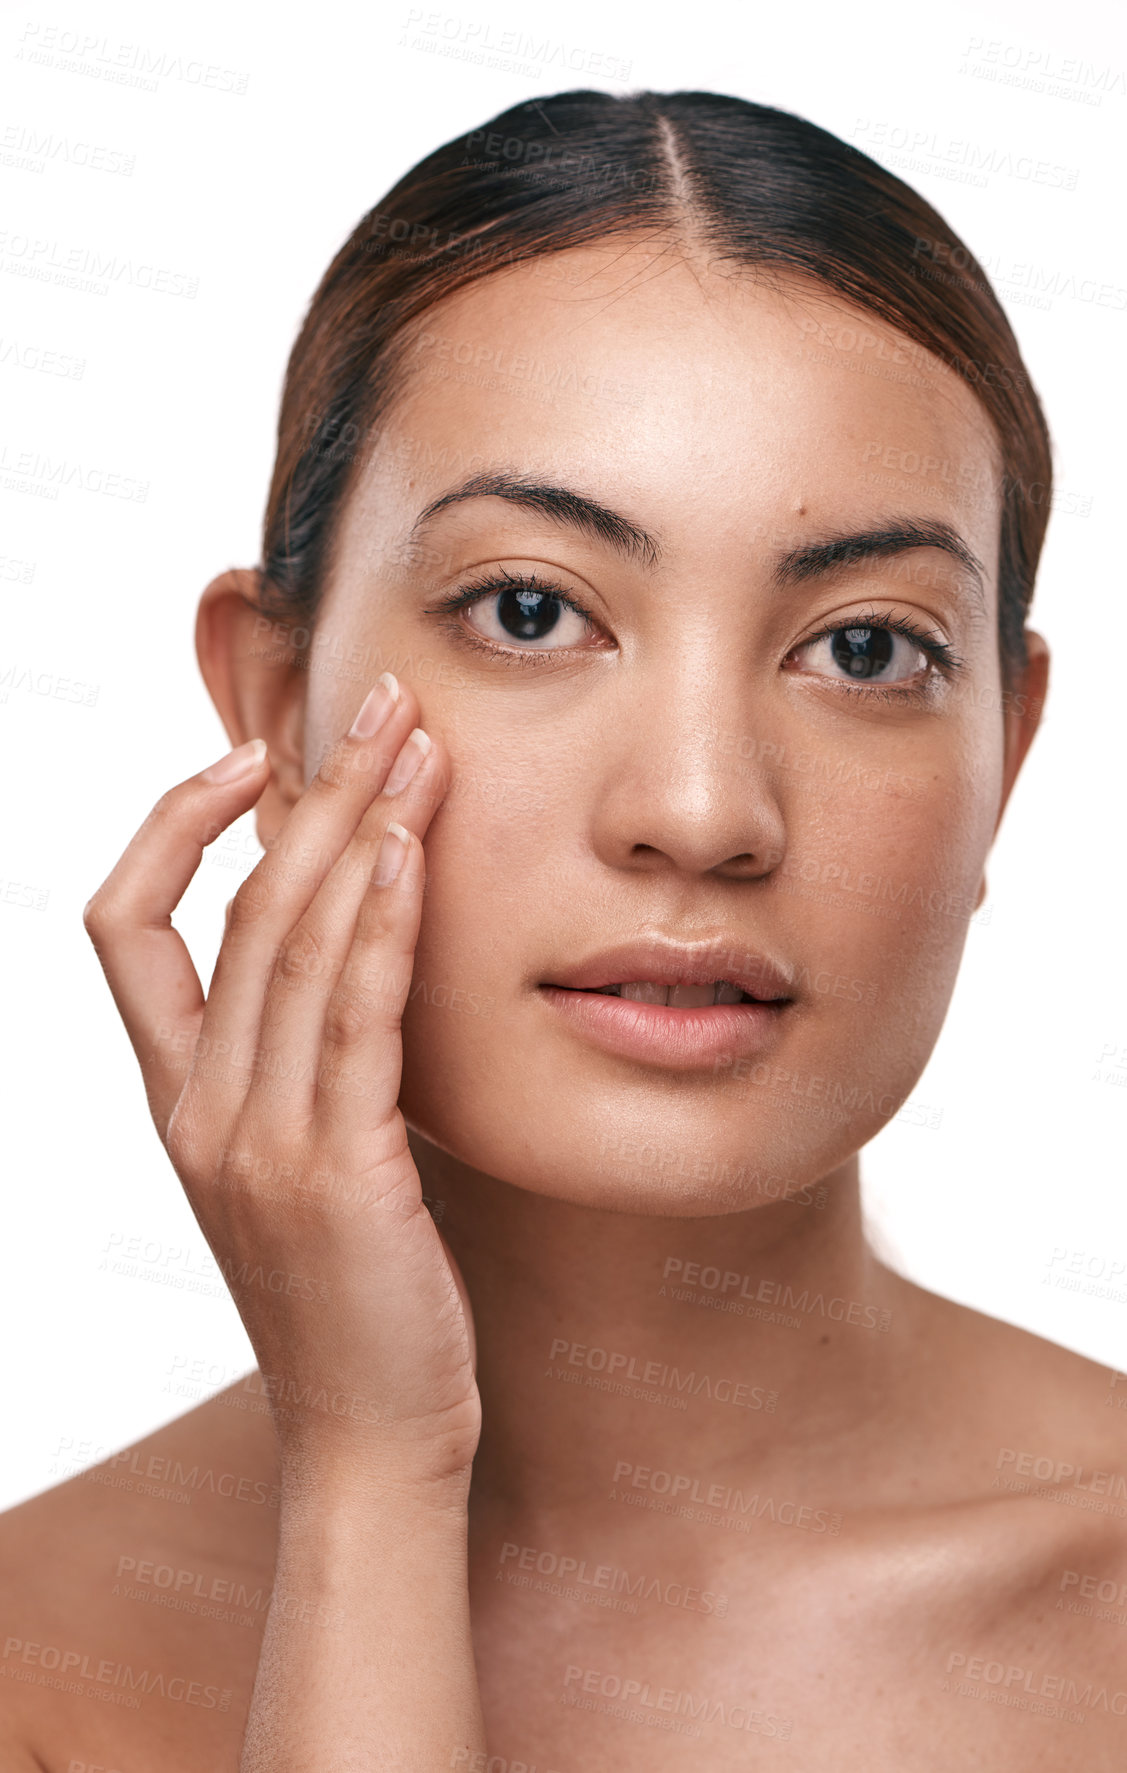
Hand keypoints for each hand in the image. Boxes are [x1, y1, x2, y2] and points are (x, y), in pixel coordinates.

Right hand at [82, 675, 479, 1494]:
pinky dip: (380, 923)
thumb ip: (307, 1060)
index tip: (246, 754)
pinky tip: (413, 851)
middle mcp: (199, 1110)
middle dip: (306, 789)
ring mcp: (256, 1143)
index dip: (168, 825)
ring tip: (413, 741)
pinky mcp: (335, 1172)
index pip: (126, 928)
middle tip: (375, 700)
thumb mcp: (305, 1161)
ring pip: (290, 943)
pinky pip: (353, 1018)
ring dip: (355, 827)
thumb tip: (358, 946)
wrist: (373, 1441)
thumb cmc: (357, 1296)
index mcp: (178, 1100)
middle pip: (234, 905)